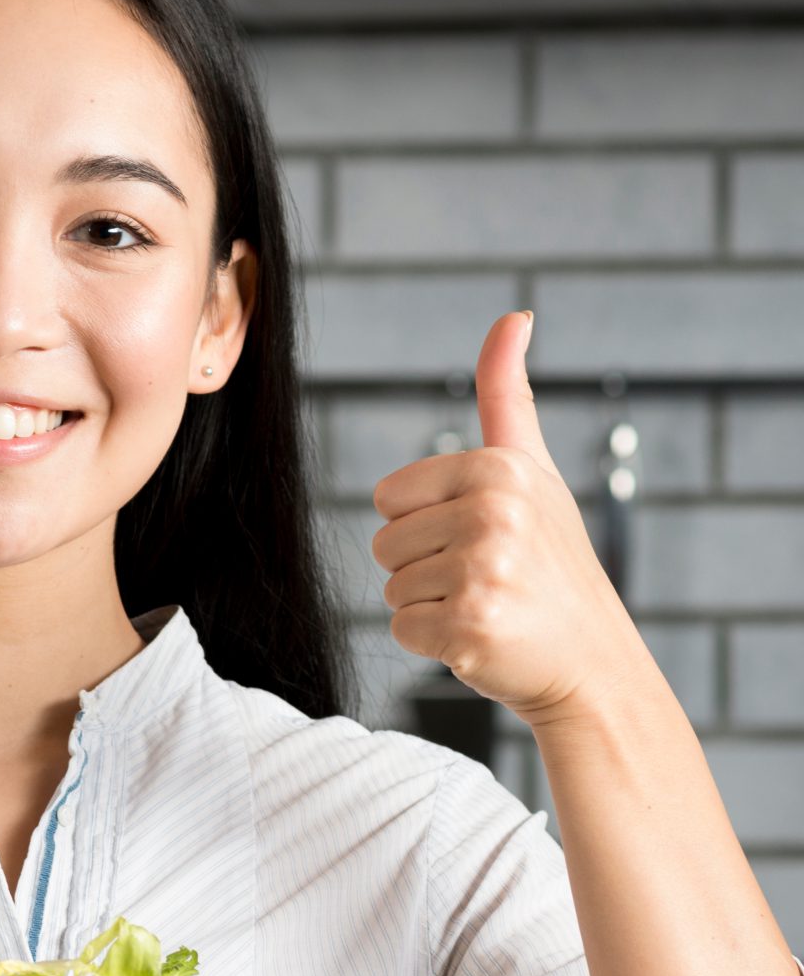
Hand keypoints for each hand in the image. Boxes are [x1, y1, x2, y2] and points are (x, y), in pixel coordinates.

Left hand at [370, 310, 644, 726]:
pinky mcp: (471, 624)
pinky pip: (403, 630)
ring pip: (393, 590)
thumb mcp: (533, 470)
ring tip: (486, 606)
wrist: (591, 659)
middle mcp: (493, 512)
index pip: (389, 498)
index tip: (477, 538)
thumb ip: (507, 395)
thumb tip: (514, 316)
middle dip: (424, 570)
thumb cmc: (552, 563)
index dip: (422, 526)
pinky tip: (480, 638)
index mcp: (498, 469)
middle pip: (385, 545)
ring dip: (430, 607)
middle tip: (485, 580)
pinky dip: (433, 644)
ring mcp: (483, 570)